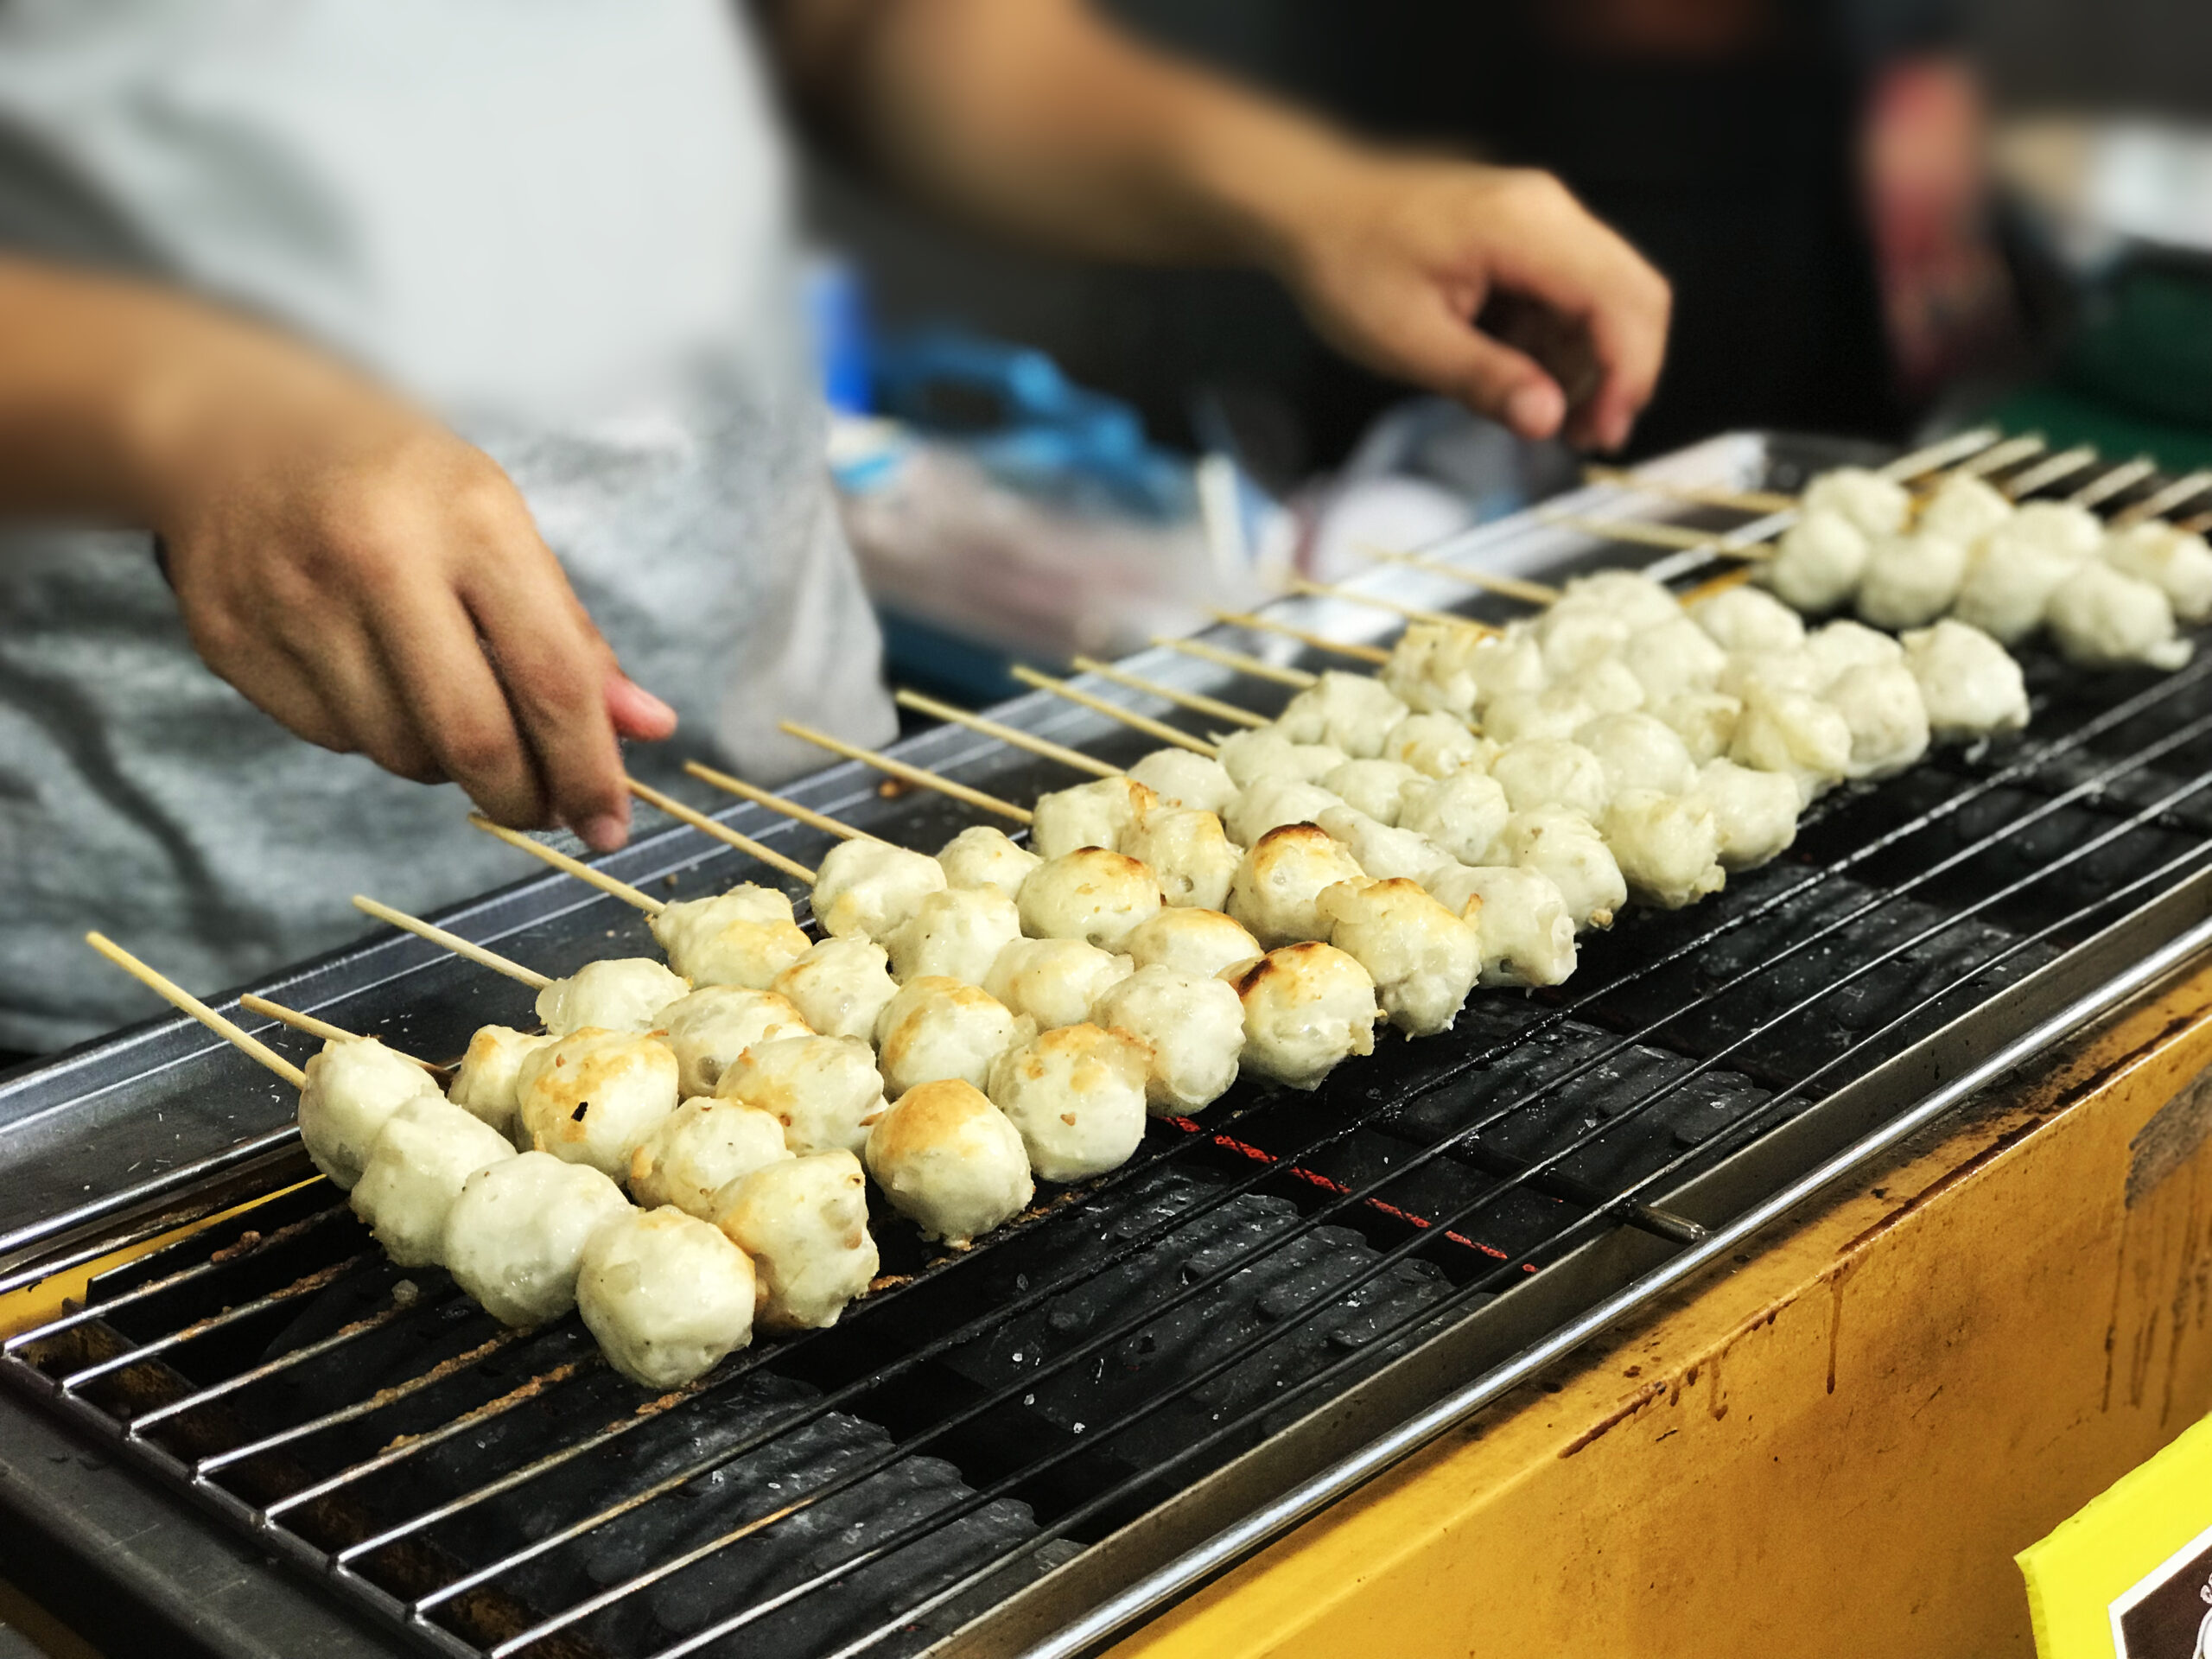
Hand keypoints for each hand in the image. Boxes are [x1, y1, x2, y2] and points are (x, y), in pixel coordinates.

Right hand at [138, 318, 674, 850]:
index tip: (612, 824)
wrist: (233, 428)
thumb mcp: (500, 524)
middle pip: (472, 738)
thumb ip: (572, 634)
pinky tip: (377, 680)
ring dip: (448, 763)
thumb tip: (646, 727)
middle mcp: (376, 558)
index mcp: (469, 517)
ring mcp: (293, 603)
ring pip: (402, 752)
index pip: (551, 676)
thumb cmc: (400, 481)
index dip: (591, 768)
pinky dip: (378, 735)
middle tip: (546, 811)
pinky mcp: (233, 641)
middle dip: (523, 799)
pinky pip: (336, 739)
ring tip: (453, 710)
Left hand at [1273, 158, 1670, 450]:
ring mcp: (1540, 221)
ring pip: (1605, 300)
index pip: (1619, 299)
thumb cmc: (1346, 263)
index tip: (1605, 431)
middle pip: (1632, 295)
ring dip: (1587, 365)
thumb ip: (1485, 380)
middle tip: (1588, 437)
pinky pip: (1569, 296)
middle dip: (1620, 373)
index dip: (1627, 373)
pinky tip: (1520, 381)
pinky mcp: (1526, 238)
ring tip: (1542, 419)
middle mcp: (1547, 213)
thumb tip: (1547, 420)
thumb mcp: (1408, 341)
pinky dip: (1557, 345)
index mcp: (1523, 228)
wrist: (1307, 208)